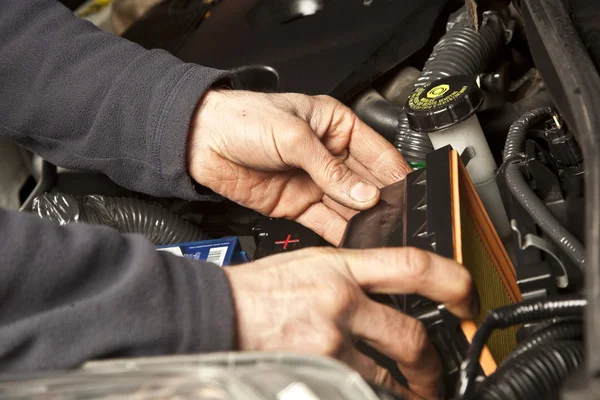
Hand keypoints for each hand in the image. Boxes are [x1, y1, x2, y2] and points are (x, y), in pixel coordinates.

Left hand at [188, 90, 409, 244]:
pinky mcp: (298, 205)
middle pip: (366, 182)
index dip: (396, 173)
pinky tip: (357, 239)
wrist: (200, 142)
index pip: (377, 152)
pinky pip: (326, 221)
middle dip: (382, 201)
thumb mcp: (293, 137)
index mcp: (335, 126)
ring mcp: (314, 182)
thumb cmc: (242, 120)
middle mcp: (329, 155)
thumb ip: (330, 169)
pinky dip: (341, 232)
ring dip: (365, 220)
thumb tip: (364, 193)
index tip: (411, 193)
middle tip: (399, 220)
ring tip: (383, 234)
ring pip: (349, 205)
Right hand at [224, 247, 477, 399]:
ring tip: (408, 393)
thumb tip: (384, 289)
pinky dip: (370, 391)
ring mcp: (330, 338)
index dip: (454, 283)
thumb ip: (350, 274)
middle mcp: (341, 299)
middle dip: (432, 365)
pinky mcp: (319, 368)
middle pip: (412, 335)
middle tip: (437, 375)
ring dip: (405, 388)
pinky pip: (360, 387)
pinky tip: (367, 390)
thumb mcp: (309, 265)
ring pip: (389, 372)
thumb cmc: (258, 290)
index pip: (413, 266)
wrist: (216, 311)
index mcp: (341, 266)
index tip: (467, 300)